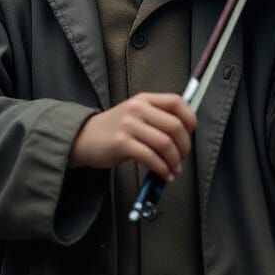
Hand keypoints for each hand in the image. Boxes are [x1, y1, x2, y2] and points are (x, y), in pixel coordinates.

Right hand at [69, 92, 196, 181]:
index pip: (176, 101)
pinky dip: (162, 169)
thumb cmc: (115, 129)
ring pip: (164, 143)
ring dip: (175, 161)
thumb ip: (157, 117)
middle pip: (174, 126)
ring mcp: (129, 125)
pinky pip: (150, 157)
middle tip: (183, 158)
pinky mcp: (121, 143)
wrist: (84, 138)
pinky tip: (164, 174)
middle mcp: (137, 109)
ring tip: (174, 169)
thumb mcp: (135, 114)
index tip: (190, 133)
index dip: (189, 118)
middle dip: (184, 146)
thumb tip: (185, 134)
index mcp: (144, 99)